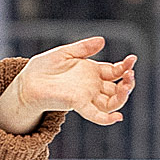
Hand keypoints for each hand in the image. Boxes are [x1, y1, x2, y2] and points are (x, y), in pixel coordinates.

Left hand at [10, 36, 136, 126]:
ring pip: (111, 102)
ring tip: (126, 86)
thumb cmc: (43, 67)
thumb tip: (102, 41)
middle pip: (117, 88)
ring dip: (122, 97)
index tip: (132, 59)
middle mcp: (91, 86)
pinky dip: (106, 119)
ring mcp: (86, 96)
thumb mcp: (65, 52)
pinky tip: (117, 118)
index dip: (125, 66)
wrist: (27, 81)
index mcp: (91, 71)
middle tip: (130, 74)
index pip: (115, 71)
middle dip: (128, 82)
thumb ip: (83, 47)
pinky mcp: (77, 104)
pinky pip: (95, 114)